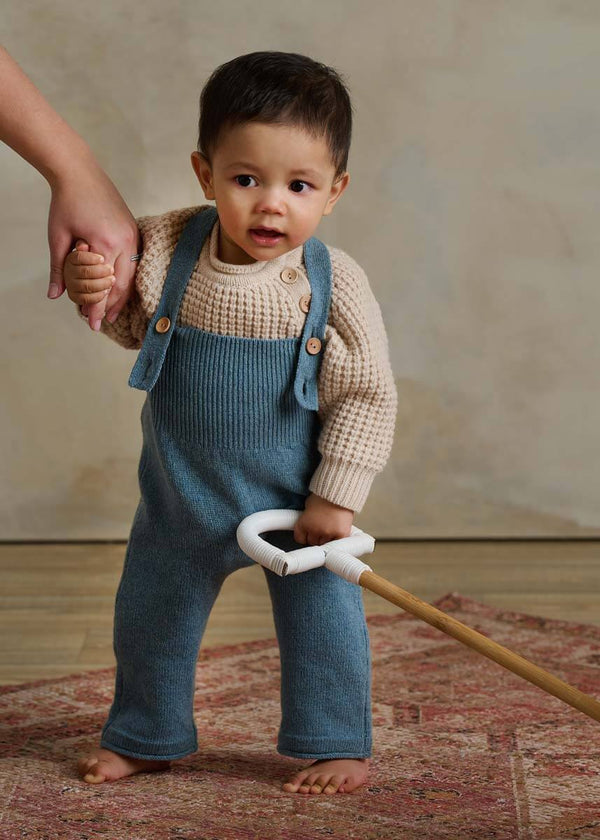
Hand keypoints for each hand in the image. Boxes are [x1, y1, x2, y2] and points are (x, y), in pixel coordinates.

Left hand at [47, 161, 139, 330]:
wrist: (79, 172)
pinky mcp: (133, 231)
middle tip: (102, 323)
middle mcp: (124, 241)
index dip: (97, 307)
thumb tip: (55, 295)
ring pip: (131, 276)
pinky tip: (120, 289)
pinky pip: (134, 263)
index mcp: (105, 243)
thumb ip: (60, 269)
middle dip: (112, 306)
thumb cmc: (66, 202)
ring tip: (112, 312)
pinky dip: (126, 279)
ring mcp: (132, 235)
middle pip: (121, 285)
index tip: (93, 324)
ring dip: (121, 295)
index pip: (103, 285)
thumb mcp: (58, 237)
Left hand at [293, 493, 354, 545]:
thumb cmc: (324, 494)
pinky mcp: (341, 534)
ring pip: (325, 543)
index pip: (300, 539)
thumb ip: (308, 518)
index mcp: (303, 524)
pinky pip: (338, 543)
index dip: (305, 536)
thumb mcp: (309, 505)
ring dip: (327, 538)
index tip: (308, 534)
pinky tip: (338, 534)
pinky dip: (338, 540)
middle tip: (322, 528)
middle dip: (316, 536)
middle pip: (313, 542)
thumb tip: (311, 523)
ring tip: (331, 528)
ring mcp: (328, 533)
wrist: (338, 489)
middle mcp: (314, 530)